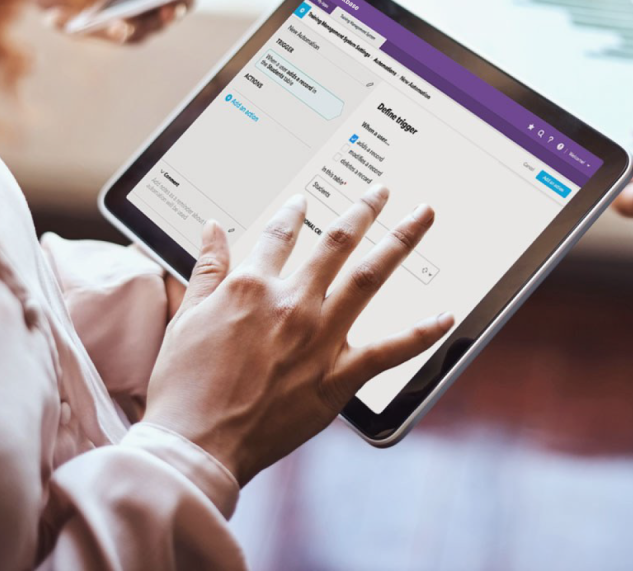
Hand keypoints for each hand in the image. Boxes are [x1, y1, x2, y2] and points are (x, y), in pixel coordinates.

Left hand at [1, 0, 190, 43]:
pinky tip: (70, 20)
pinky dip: (94, 29)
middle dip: (176, 9)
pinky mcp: (112, 30)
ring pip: (148, 28)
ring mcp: (138, 13)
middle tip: (170, 9)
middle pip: (180, 4)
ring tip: (117, 25)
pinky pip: (109, 34)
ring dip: (134, 28)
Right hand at [142, 186, 454, 483]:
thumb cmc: (185, 385)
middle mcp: (292, 303)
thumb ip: (207, 268)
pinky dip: (421, 334)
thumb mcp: (187, 316)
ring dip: (398, 242)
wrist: (198, 442)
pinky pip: (389, 351)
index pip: (280, 235)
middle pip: (337, 243)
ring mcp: (320, 338)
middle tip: (382, 189)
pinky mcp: (337, 377)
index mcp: (252, 286)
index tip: (305, 200)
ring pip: (369, 277)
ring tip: (421, 217)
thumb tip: (212, 228)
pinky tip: (447, 316)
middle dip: (363, 210)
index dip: (294, 212)